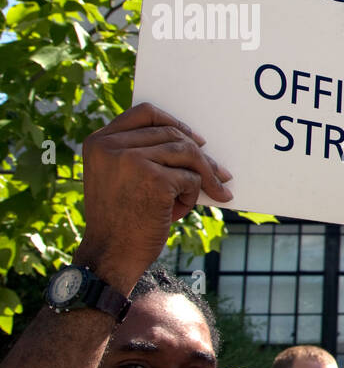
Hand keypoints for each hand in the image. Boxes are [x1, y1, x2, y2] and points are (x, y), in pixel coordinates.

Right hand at [76, 103, 232, 293]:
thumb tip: (194, 143)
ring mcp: (131, 160)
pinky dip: (192, 195)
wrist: (111, 255)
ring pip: (186, 154)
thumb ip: (140, 154)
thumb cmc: (120, 219)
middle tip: (221, 173)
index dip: (173, 122)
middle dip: (200, 155)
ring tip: (209, 193)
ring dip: (201, 176)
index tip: (195, 138)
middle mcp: (111, 146)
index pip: (144, 113)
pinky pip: (191, 178)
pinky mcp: (154, 179)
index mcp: (99, 142)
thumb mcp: (118, 178)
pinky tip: (179, 211)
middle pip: (172, 134)